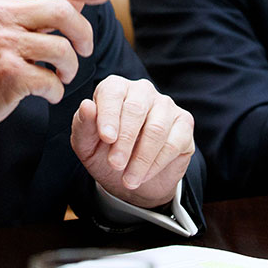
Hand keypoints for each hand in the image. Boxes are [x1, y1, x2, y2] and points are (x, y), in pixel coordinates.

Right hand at [0, 0, 108, 150]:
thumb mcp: (3, 19)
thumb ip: (38, 6)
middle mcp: (1, 14)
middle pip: (63, 11)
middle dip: (84, 33)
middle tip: (85, 48)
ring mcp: (4, 43)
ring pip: (63, 49)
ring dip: (72, 67)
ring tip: (63, 74)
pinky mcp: (9, 74)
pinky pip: (52, 79)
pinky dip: (56, 90)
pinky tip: (48, 91)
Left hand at [70, 75, 193, 208]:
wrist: (130, 178)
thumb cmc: (104, 154)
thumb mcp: (86, 145)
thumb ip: (84, 125)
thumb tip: (87, 105)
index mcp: (114, 88)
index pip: (112, 93)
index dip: (109, 115)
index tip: (106, 138)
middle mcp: (141, 91)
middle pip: (136, 109)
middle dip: (125, 140)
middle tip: (115, 164)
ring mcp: (165, 105)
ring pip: (156, 129)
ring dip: (141, 158)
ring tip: (128, 179)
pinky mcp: (184, 123)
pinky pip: (173, 143)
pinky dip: (157, 163)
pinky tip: (144, 175)